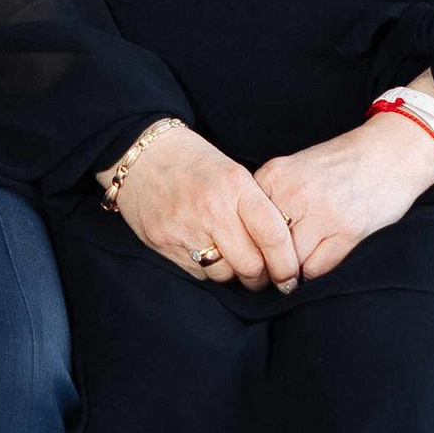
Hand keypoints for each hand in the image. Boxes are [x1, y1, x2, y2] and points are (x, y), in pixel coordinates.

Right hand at [107, 119, 301, 293]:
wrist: (141, 155)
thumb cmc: (194, 162)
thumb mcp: (233, 172)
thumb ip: (256, 206)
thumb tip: (280, 249)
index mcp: (235, 186)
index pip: (273, 236)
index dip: (287, 264)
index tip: (291, 276)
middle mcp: (211, 209)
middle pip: (250, 265)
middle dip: (263, 278)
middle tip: (267, 276)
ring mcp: (185, 228)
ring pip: (224, 274)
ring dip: (234, 274)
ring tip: (235, 262)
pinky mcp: (163, 243)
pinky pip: (197, 273)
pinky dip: (208, 270)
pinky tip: (208, 254)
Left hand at [252, 112, 433, 281]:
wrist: (392, 152)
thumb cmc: (342, 165)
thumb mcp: (296, 169)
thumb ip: (271, 197)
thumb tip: (248, 240)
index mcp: (275, 176)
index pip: (244, 224)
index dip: (248, 244)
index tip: (253, 254)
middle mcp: (294, 193)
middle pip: (263, 247)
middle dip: (267, 263)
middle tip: (272, 270)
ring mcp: (322, 213)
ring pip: (288, 263)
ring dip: (292, 272)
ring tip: (297, 268)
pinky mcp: (348, 232)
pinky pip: (316, 270)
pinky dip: (314, 273)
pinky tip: (320, 260)